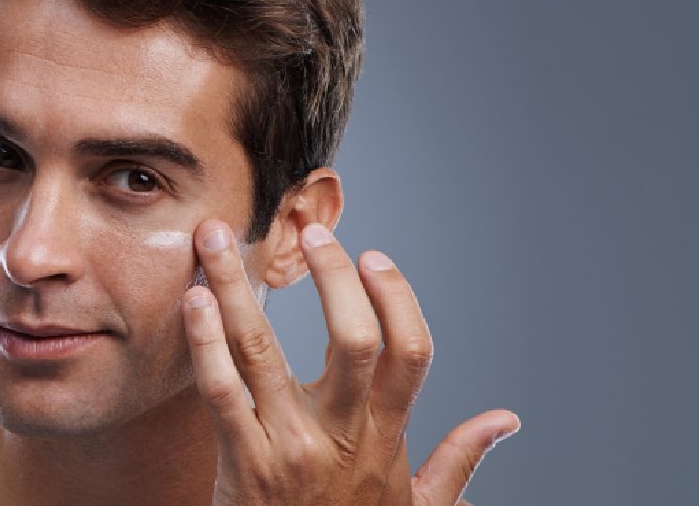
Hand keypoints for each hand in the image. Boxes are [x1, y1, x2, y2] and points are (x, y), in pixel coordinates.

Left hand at [181, 220, 518, 504]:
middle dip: (331, 278)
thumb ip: (459, 461)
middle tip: (309, 232)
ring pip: (263, 350)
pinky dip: (204, 342)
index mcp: (387, 438)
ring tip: (217, 239)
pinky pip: (219, 393)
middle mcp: (343, 437)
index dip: (397, 297)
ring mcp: (289, 450)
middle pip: (352, 339)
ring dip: (237, 288)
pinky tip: (193, 301)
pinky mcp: (242, 467)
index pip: (410, 352)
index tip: (373, 256)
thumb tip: (505, 420)